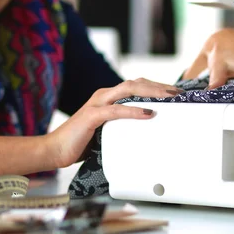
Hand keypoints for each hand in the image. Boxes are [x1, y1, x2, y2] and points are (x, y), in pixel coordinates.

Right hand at [47, 78, 181, 167]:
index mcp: (107, 98)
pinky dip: (134, 110)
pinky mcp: (91, 116)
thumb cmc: (80, 143)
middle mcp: (103, 95)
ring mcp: (97, 104)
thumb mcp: (107, 132)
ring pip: (128, 90)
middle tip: (179, 93)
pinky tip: (149, 113)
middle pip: (136, 83)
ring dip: (151, 92)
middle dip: (159, 86)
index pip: (136, 86)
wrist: (54, 150)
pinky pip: (116, 110)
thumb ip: (122, 127)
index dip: (156, 87)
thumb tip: (146, 132)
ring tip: (169, 97)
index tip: (175, 93)